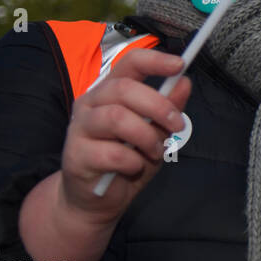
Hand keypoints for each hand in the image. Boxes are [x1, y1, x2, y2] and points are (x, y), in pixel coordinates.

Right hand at [21, 49, 190, 260]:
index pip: (129, 63)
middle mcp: (91, 103)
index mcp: (110, 92)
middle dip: (159, 106)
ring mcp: (80, 128)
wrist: (96, 199)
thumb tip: (184, 83)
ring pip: (117, 118)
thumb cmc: (127, 160)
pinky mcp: (76, 154)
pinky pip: (113, 153)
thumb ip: (168, 109)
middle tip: (177, 125)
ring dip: (146, 136)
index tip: (180, 64)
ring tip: (154, 151)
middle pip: (125, 88)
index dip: (155, 60)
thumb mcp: (156, 133)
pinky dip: (132, 161)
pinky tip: (132, 167)